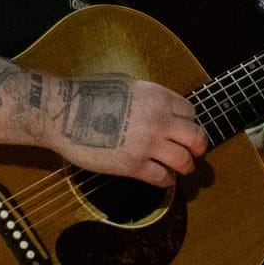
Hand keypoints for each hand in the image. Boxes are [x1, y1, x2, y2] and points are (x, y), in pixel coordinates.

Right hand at [50, 75, 207, 187]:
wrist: (64, 112)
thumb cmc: (87, 94)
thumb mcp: (126, 84)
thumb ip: (147, 98)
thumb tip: (157, 108)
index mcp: (157, 97)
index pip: (190, 112)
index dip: (189, 122)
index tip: (184, 129)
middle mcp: (159, 120)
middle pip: (196, 137)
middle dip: (199, 146)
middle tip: (195, 151)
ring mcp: (148, 144)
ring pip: (184, 161)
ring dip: (185, 166)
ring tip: (180, 168)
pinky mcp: (134, 165)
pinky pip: (162, 178)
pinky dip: (166, 180)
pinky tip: (161, 177)